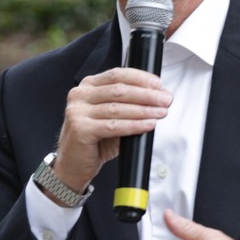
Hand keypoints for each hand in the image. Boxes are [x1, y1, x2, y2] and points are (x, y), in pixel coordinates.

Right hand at [48, 67, 168, 197]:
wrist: (74, 164)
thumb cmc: (95, 141)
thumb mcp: (112, 117)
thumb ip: (129, 105)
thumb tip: (158, 98)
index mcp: (88, 86)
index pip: (117, 75)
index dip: (140, 78)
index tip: (159, 85)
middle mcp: (80, 95)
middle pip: (119, 90)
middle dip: (147, 94)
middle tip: (165, 99)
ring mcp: (77, 111)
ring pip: (117, 108)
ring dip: (144, 110)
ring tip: (160, 112)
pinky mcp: (80, 129)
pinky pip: (113, 126)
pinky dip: (134, 125)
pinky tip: (148, 125)